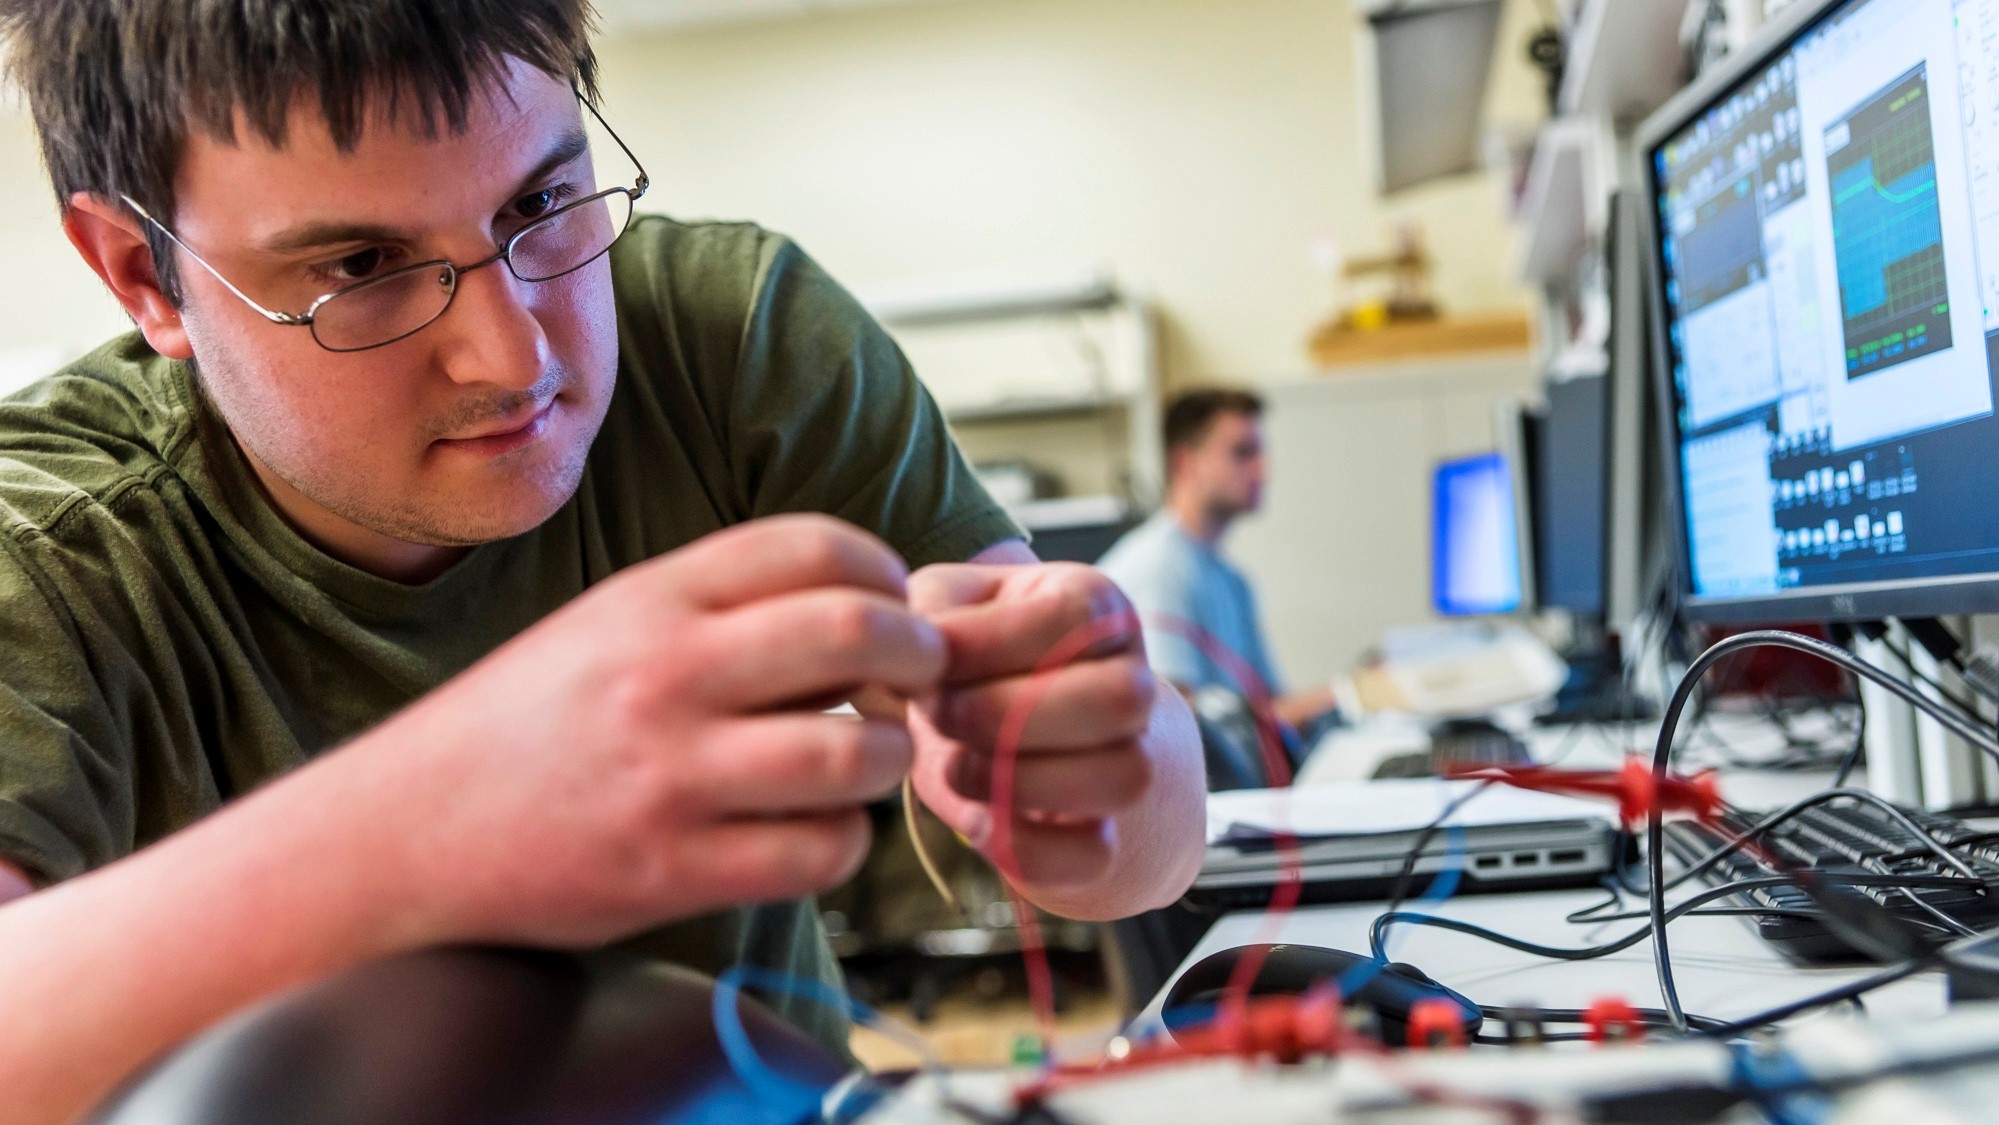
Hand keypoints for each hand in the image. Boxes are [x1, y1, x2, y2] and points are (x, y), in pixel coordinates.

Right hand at [342, 514, 945, 947]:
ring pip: (856, 754)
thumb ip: (724, 608)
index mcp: (652, 598)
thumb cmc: (527, 722)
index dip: (883, 572)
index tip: (893, 604)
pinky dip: (843, 843)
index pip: (816, 545)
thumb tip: (865, 611)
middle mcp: (664, 674)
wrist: (405, 828)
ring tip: (866, 761)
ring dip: (888, 758)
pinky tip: (818, 831)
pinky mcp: (670, 871)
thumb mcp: (612, 624)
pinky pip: (817, 853)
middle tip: (920, 678)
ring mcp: (669, 776)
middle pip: (858, 634)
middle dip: (920, 655)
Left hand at [905, 562, 1157, 891]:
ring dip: (1019, 780)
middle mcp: (1134, 681)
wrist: (1015, 739)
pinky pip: (1092, 854)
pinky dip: (1023, 846)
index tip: (929, 662)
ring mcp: (1135, 764)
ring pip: (1122, 778)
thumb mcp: (947, 611)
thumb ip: (931, 608)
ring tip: (958, 765)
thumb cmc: (970, 662)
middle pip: (1119, 700)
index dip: (989, 643)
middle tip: (940, 716)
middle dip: (1006, 714)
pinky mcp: (1109, 840)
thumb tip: (922, 649)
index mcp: (1096, 607)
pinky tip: (976, 820)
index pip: (1074, 618)